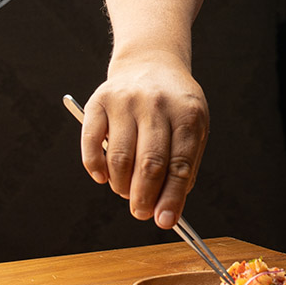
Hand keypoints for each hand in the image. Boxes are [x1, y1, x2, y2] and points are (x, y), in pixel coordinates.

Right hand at [81, 51, 209, 229]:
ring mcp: (125, 101)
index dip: (172, 197)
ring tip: (126, 192)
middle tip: (142, 213)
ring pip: (120, 159)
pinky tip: (103, 176)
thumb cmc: (174, 106)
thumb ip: (185, 167)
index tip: (164, 221)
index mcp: (188, 113)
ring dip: (121, 186)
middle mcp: (156, 104)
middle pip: (150, 163)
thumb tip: (168, 210)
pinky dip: (95, 167)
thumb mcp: (194, 127)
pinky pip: (91, 143)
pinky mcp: (98, 102)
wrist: (151, 62)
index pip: (180, 163)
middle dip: (144, 198)